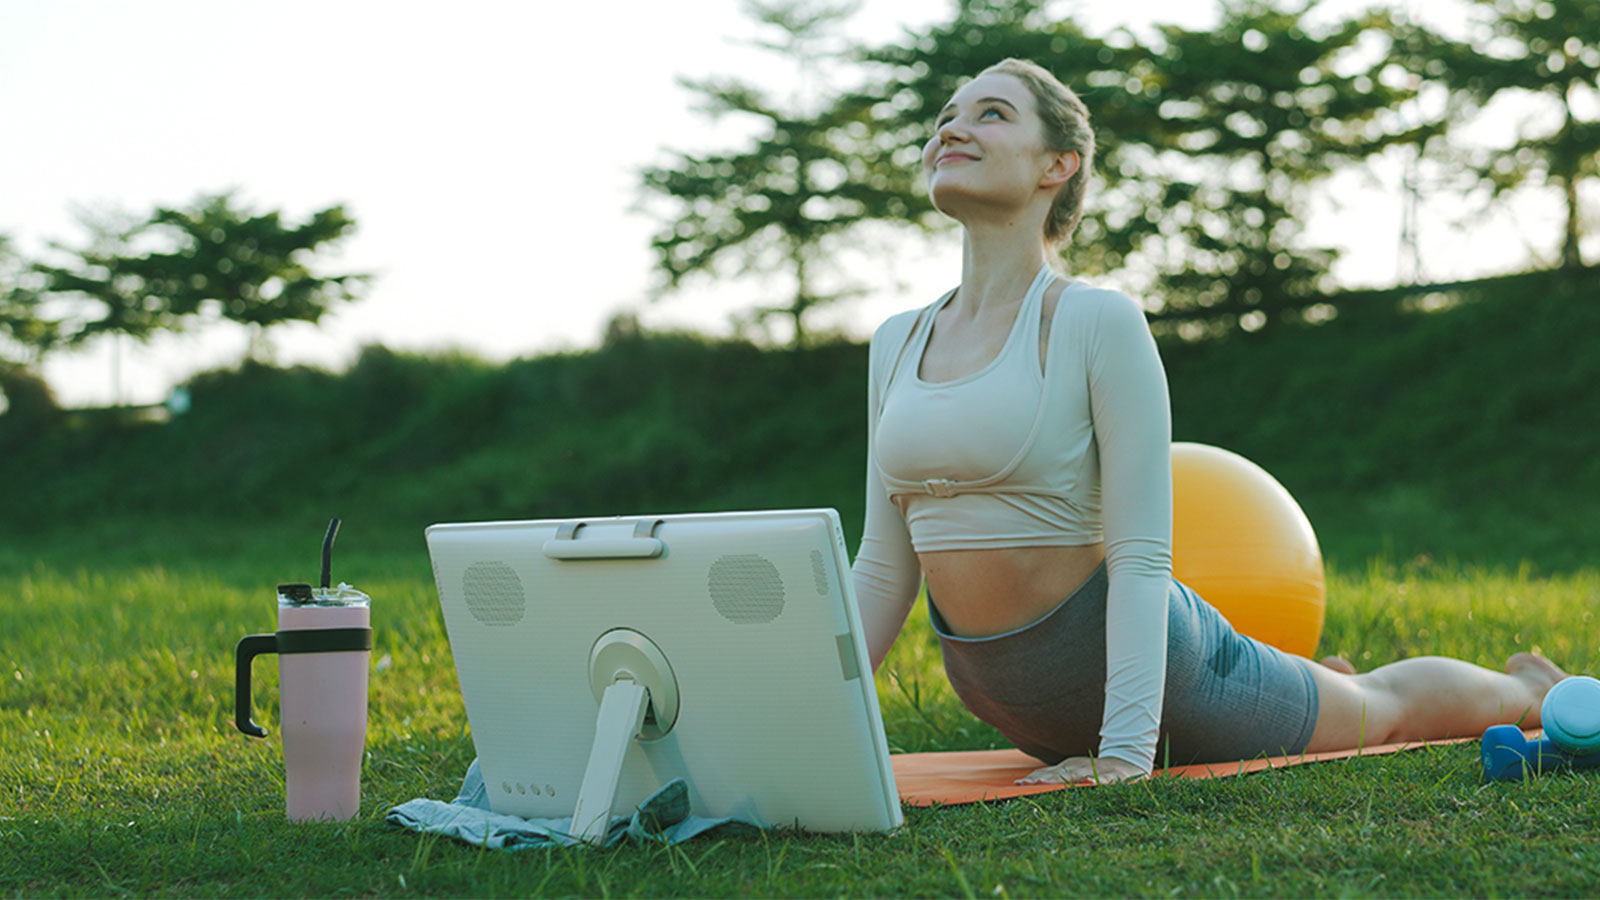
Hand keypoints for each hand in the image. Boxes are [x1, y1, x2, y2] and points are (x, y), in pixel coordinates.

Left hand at [1016, 755, 1148, 785]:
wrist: (1128, 763)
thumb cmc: (1095, 771)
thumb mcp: (1072, 772)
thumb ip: (1052, 777)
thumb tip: (1022, 783)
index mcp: (1070, 768)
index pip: (1050, 773)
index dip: (1035, 778)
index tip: (1019, 784)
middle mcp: (1081, 767)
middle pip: (1060, 773)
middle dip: (1045, 779)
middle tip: (1029, 784)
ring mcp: (1096, 771)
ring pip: (1079, 775)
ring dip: (1065, 779)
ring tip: (1050, 784)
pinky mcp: (1113, 776)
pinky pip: (1105, 779)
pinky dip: (1097, 781)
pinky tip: (1090, 783)